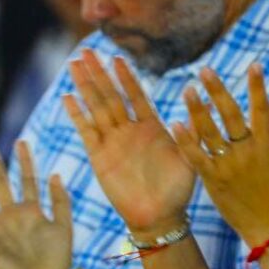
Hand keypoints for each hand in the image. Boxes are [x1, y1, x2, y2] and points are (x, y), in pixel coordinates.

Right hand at [63, 50, 195, 235]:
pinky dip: (78, 115)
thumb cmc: (178, 190)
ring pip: (96, 108)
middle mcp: (129, 131)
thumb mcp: (190, 157)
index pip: (136, 95)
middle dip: (99, 73)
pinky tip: (68, 97)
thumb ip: (192, 131)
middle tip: (87, 50)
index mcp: (151, 127)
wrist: (159, 217)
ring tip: (75, 64)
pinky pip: (87, 132)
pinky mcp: (100, 157)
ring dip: (85, 86)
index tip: (118, 56)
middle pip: (111, 95)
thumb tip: (201, 103)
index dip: (127, 77)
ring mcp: (113, 142)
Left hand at [172, 63, 268, 246]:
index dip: (258, 87)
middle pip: (232, 116)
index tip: (254, 64)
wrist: (267, 225)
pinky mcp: (213, 180)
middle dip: (219, 92)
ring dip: (198, 110)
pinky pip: (197, 157)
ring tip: (188, 90)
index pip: (262, 109)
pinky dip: (187, 141)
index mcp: (266, 143)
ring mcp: (229, 166)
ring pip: (211, 133)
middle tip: (205, 71)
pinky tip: (176, 124)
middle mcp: (248, 151)